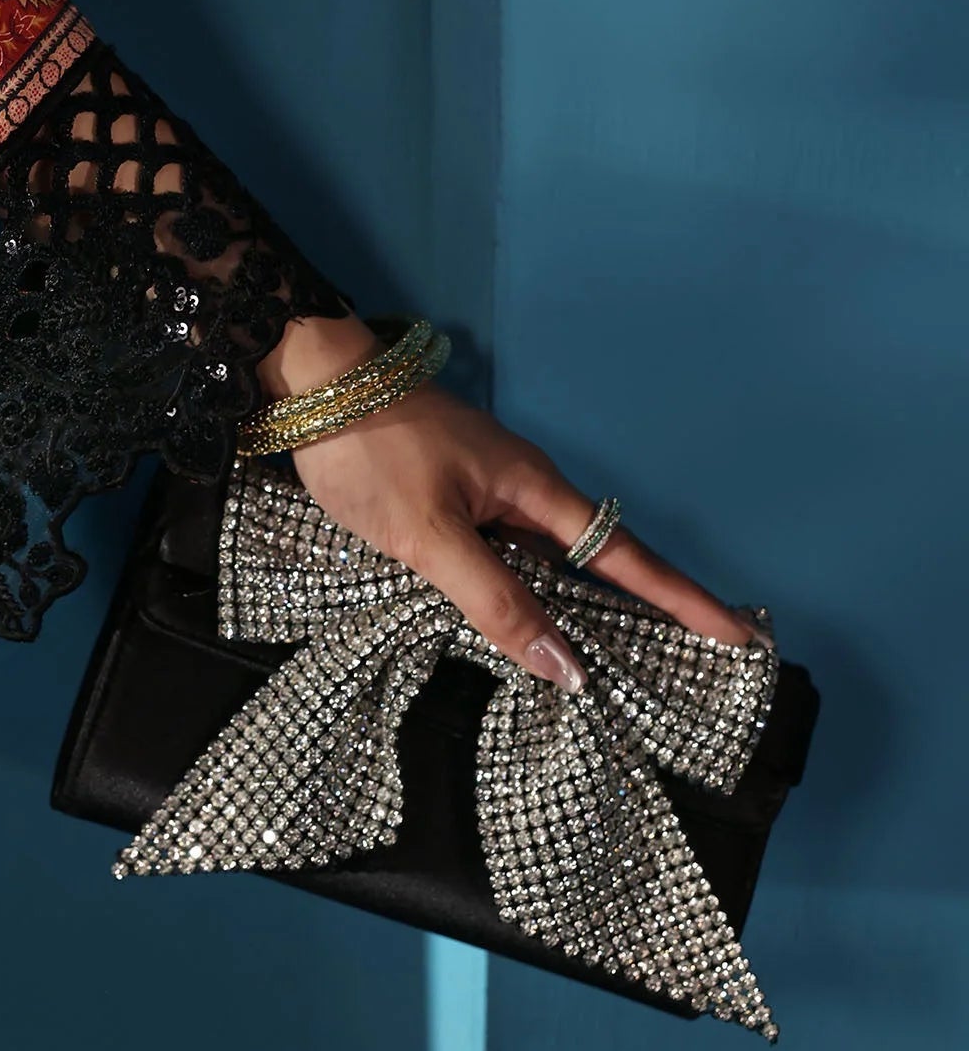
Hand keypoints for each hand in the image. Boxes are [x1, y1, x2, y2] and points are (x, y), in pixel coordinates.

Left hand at [257, 316, 753, 685]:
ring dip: (589, 605)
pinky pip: (514, 552)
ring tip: (629, 659)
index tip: (739, 634)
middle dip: (654, 608)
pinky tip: (530, 621)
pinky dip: (534, 590)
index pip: (627, 559)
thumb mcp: (430, 536)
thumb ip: (495, 602)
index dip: (684, 601)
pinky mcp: (456, 492)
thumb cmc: (371, 452)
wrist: (311, 380)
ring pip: (554, 559)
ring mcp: (492, 489)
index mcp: (536, 491)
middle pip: (603, 560)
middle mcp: (526, 489)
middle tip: (703, 657)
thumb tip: (569, 670)